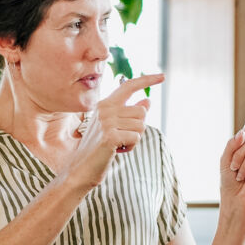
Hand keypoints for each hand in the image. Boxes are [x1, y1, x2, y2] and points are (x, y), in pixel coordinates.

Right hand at [66, 73, 164, 188]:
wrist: (81, 168)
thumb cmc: (100, 148)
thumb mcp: (116, 127)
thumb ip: (131, 113)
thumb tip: (148, 100)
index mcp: (105, 104)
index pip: (129, 86)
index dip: (147, 80)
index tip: (162, 76)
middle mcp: (105, 109)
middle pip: (141, 111)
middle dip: (137, 127)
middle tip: (121, 138)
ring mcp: (106, 122)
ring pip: (141, 125)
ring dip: (134, 138)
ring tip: (118, 144)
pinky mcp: (110, 136)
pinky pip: (136, 137)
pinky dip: (131, 146)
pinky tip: (118, 150)